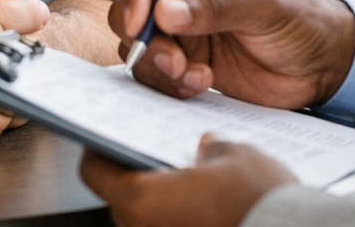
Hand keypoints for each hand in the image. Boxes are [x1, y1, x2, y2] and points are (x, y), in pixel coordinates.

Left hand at [80, 134, 295, 226]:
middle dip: (138, 173)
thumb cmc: (259, 201)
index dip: (99, 150)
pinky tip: (206, 202)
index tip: (107, 137)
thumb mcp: (236, 156)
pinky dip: (181, 216)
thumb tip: (208, 146)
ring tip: (187, 177)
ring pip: (148, 218)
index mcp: (143, 199)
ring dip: (163, 198)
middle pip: (121, 197)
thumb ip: (212, 148)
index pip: (95, 172)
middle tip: (154, 151)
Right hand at [112, 0, 354, 108]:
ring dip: (159, 67)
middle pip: (135, 11)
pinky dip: (172, 85)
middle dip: (143, 38)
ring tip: (196, 78)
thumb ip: (216, 7)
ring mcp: (187, 34)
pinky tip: (202, 85)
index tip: (138, 23)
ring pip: (144, 48)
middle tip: (172, 61)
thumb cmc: (304, 18)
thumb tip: (165, 10)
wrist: (326, 64)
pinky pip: (162, 76)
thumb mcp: (266, 6)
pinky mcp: (192, 66)